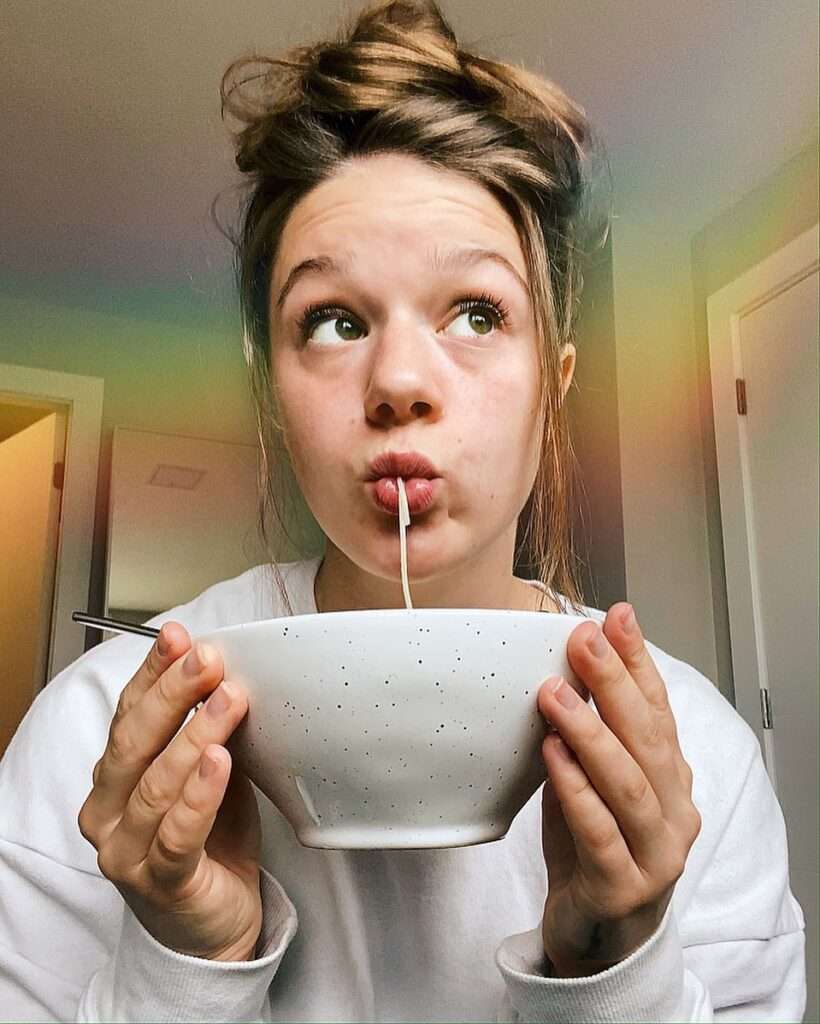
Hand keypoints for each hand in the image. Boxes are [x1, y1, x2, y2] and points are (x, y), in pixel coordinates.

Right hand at [78, 622, 262, 960]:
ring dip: (195, 735)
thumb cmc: (208, 842)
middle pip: (134, 742)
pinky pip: (177, 834)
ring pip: (155, 785)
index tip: (178, 636)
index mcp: (113, 780)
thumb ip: (205, 733)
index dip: (151, 673)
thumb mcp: (206, 776)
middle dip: (172, 693)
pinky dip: (199, 794)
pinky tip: (219, 761)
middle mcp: (107, 813)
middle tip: (207, 659)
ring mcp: (127, 852)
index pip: (127, 714)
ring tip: (228, 699)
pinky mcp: (161, 883)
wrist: (214, 928)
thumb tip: (225, 674)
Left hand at [536, 603, 700, 977]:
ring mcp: (655, 855)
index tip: (618, 616)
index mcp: (671, 780)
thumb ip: (589, 735)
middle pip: (647, 739)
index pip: (659, 709)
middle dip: (615, 683)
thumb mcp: (594, 782)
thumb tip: (565, 668)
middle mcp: (675, 813)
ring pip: (628, 784)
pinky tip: (552, 755)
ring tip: (555, 692)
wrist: (595, 937)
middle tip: (583, 640)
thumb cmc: (593, 849)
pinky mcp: (622, 889)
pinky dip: (575, 790)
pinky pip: (598, 833)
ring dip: (591, 732)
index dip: (638, 662)